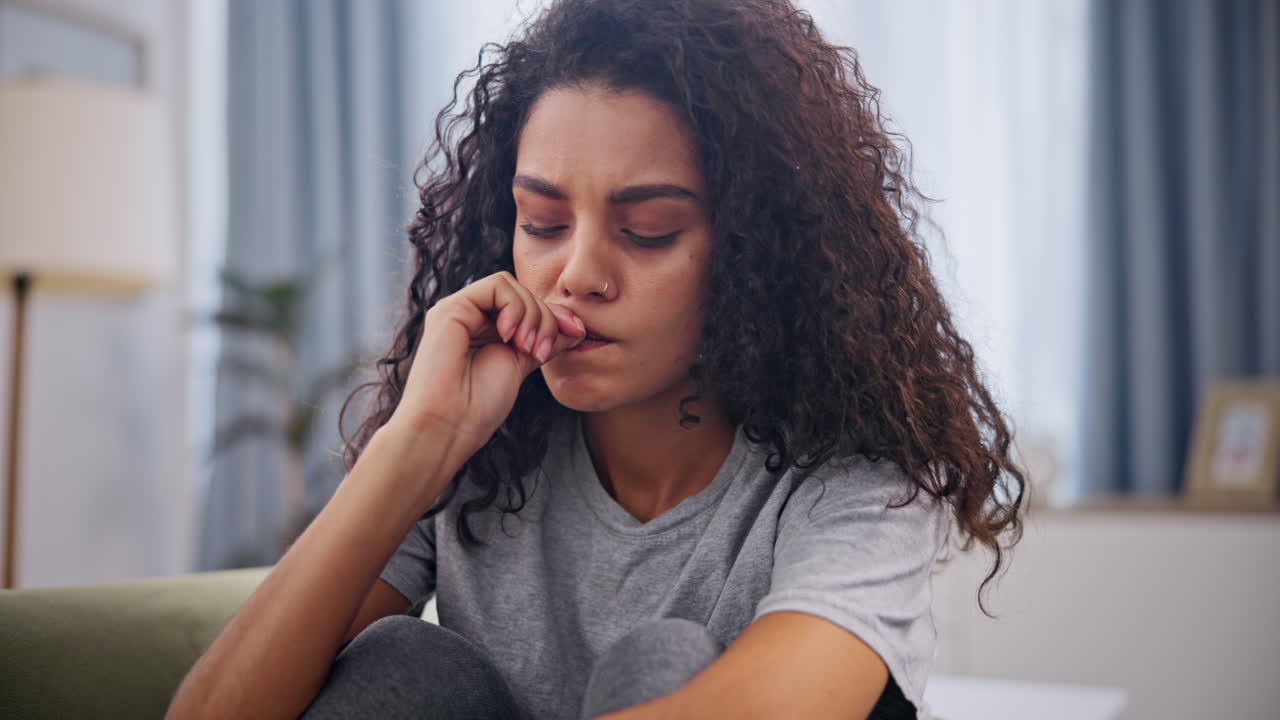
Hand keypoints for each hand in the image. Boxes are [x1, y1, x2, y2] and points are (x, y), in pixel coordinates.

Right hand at [387, 271, 585, 459]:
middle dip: (545, 318)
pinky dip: (514, 308)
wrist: (449, 426)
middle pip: (521, 292)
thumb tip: (577, 326)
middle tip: (540, 351)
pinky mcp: (451, 308)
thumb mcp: (522, 365)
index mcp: (485, 328)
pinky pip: (496, 286)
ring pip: (510, 285)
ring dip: (532, 315)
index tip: (575, 334)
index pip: (527, 303)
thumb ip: (545, 341)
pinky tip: (509, 338)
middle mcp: (470, 315)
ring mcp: (459, 310)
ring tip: (526, 349)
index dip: (555, 316)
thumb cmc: (479, 406)